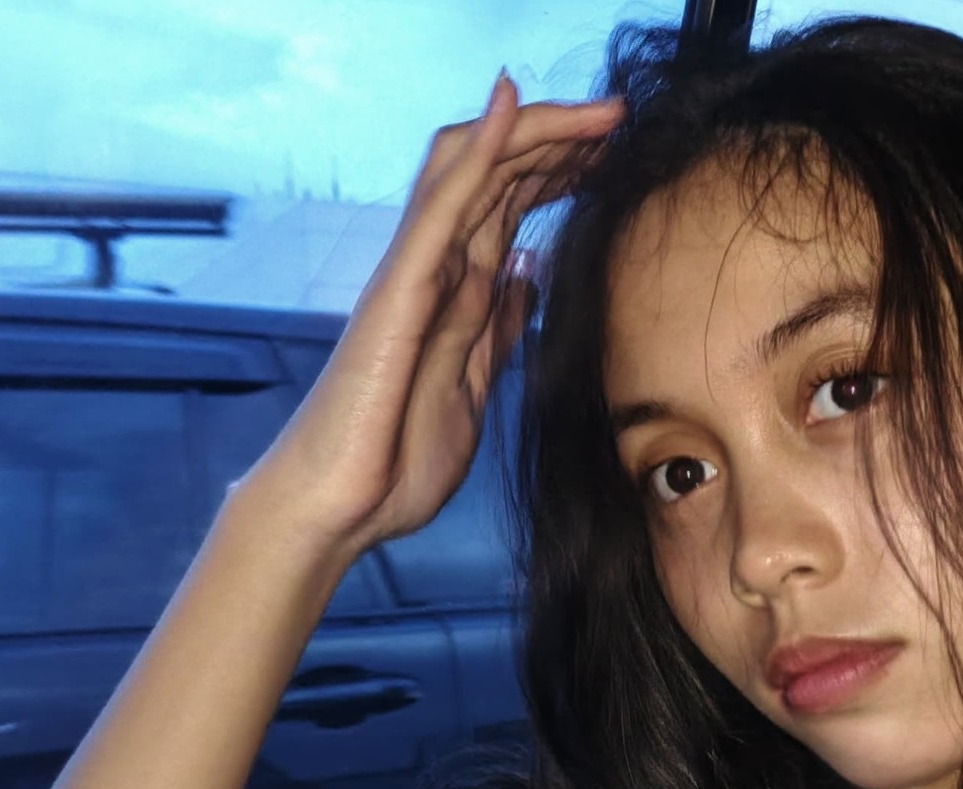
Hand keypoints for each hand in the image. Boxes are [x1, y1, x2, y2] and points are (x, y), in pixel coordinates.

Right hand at [244, 74, 622, 553]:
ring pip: (475, 169)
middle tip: (622, 114)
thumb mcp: (475, 391)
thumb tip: (527, 278)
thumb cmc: (394, 460)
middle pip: (501, 175)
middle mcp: (437, 270)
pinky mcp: (401, 288)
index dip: (563, 172)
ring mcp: (416, 272)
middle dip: (563, 139)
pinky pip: (442, 203)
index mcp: (459, 294)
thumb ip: (498, 332)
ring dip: (539, 129)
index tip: (617, 156)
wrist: (341, 508)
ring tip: (600, 109)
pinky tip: (514, 106)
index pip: (513, 207)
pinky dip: (480, 151)